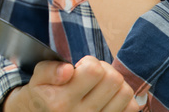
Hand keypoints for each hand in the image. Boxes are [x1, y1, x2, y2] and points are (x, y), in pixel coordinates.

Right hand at [3, 56, 140, 111]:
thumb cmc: (43, 94)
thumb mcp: (37, 79)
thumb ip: (49, 70)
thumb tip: (67, 70)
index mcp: (62, 100)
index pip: (94, 70)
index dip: (89, 62)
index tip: (79, 68)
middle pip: (113, 79)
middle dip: (104, 69)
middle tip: (91, 74)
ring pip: (125, 92)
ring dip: (114, 83)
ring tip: (100, 85)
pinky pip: (132, 107)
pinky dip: (123, 98)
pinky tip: (108, 97)